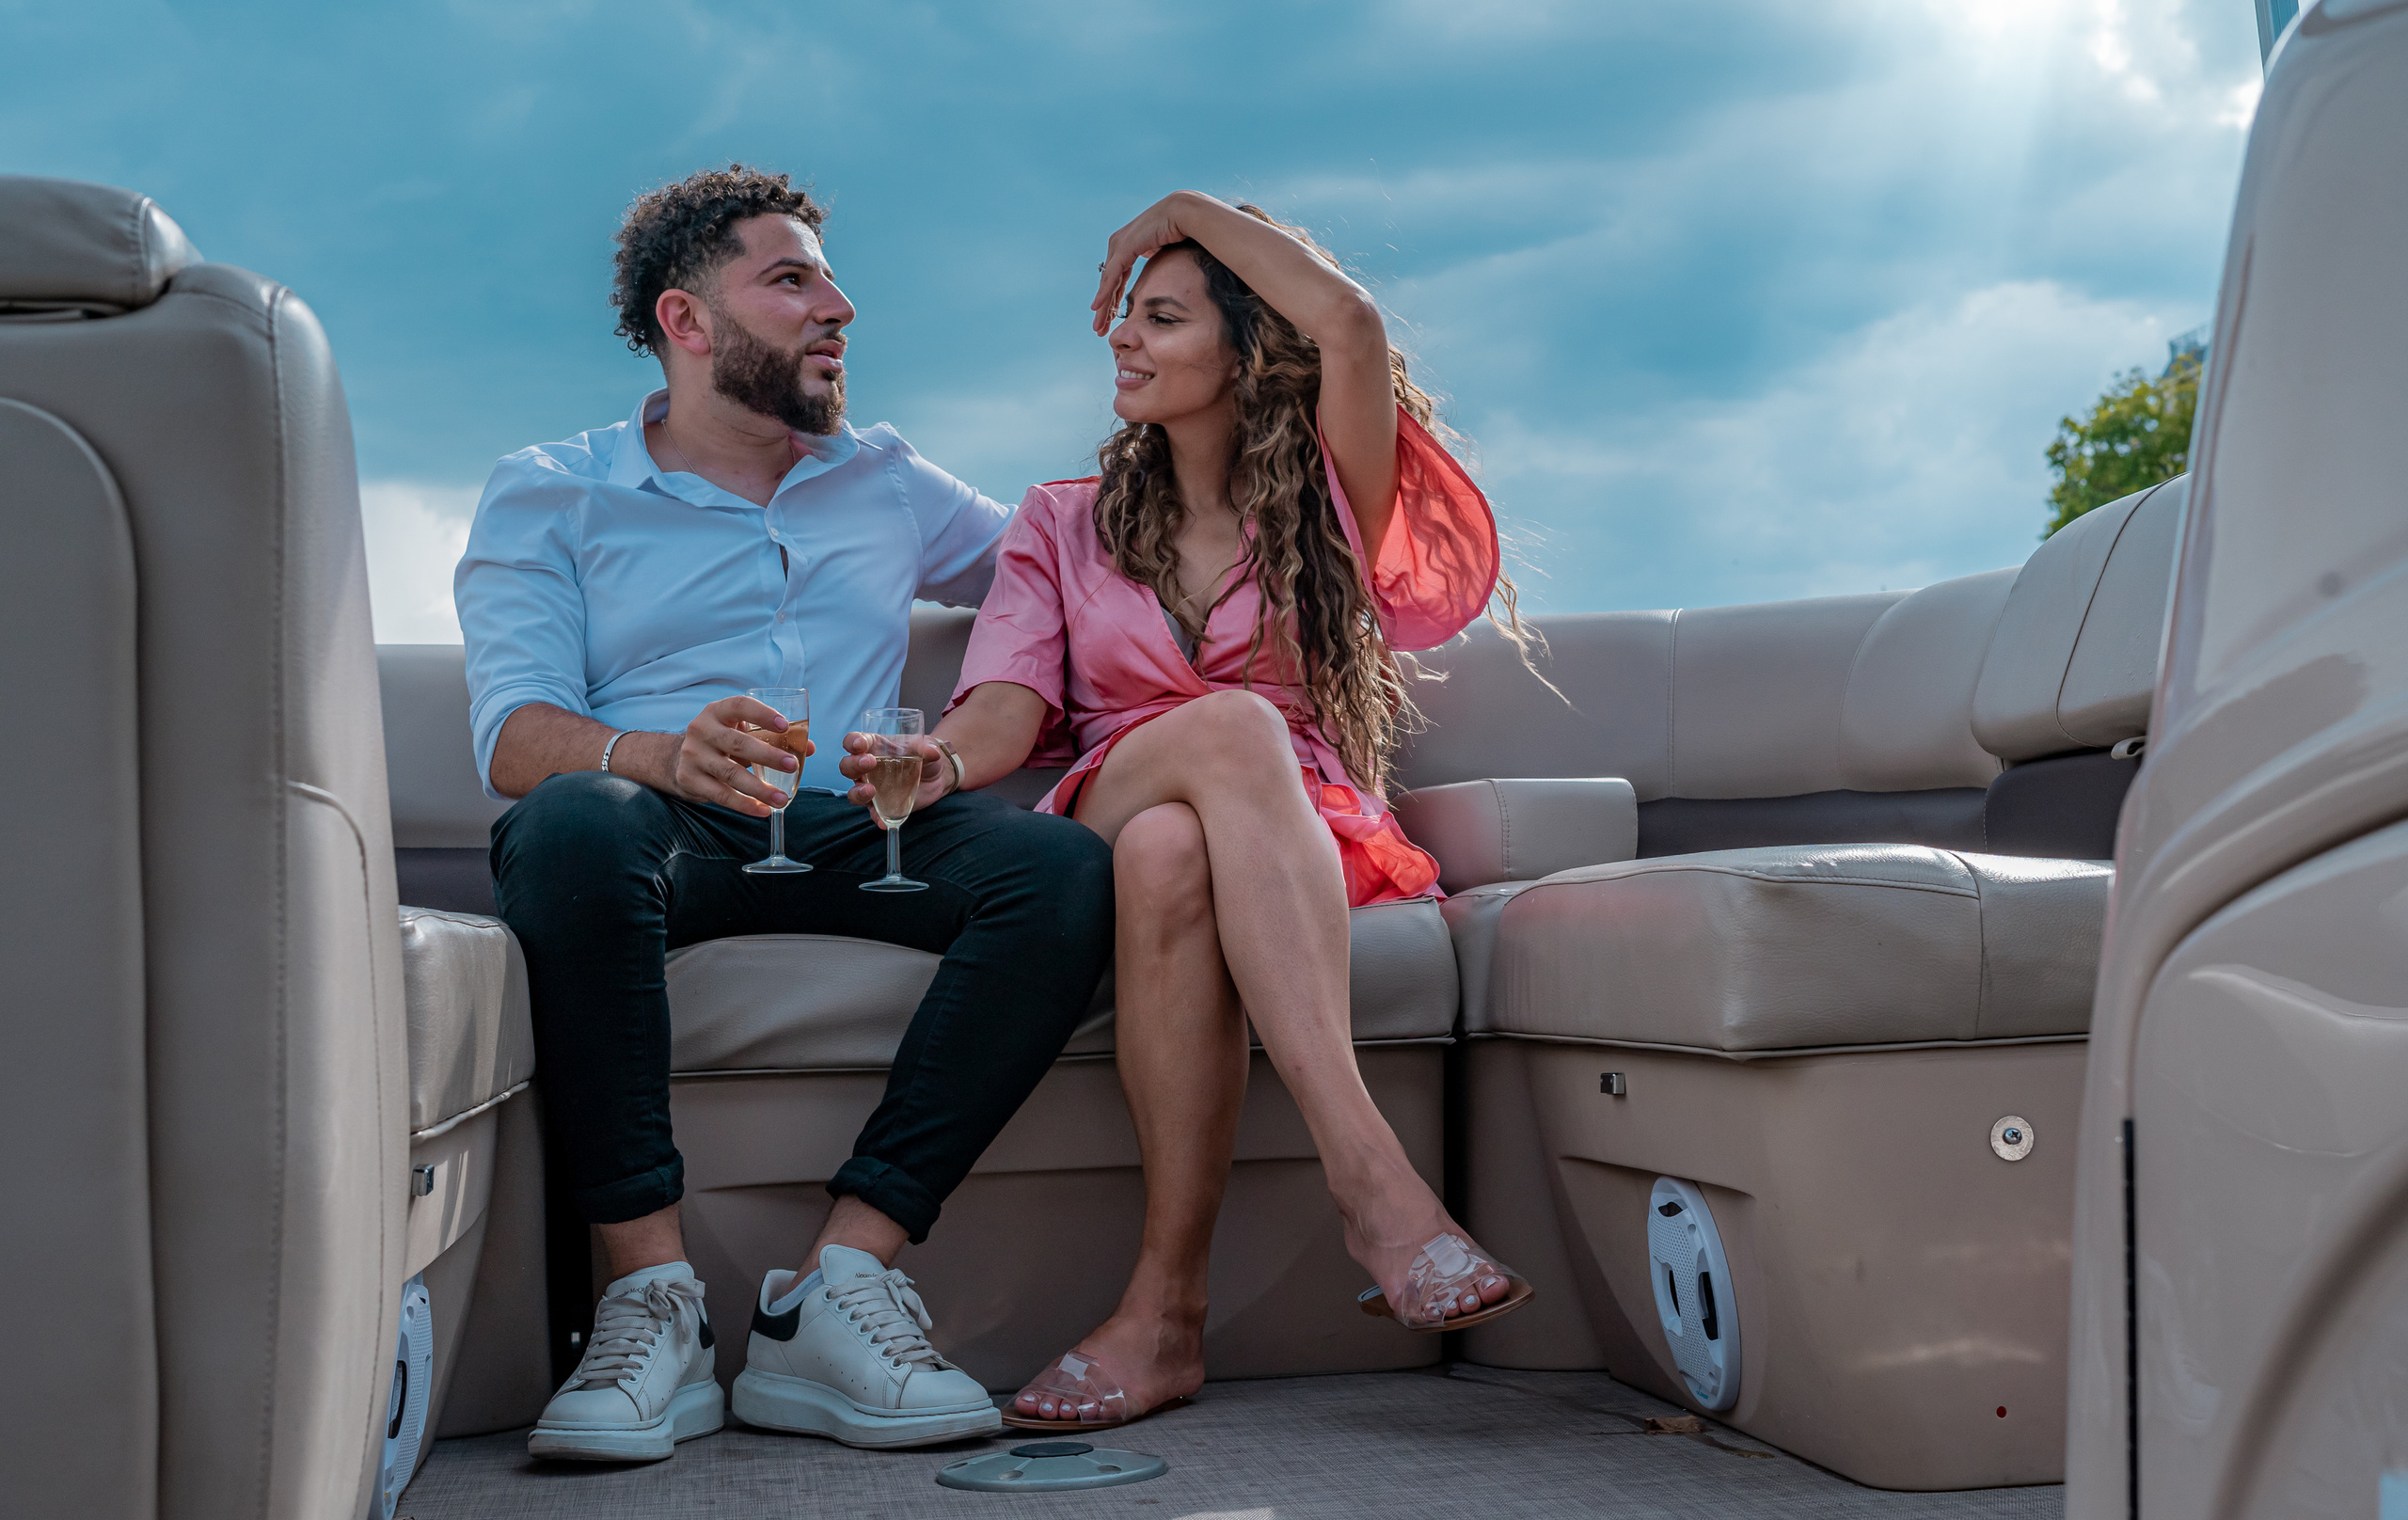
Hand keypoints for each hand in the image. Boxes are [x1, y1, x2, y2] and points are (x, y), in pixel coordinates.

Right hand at [669, 695, 811, 815]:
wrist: (677, 759)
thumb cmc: (721, 742)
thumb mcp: (741, 733)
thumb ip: (773, 738)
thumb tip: (809, 748)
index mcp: (717, 712)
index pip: (739, 706)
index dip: (762, 714)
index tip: (785, 726)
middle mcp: (701, 730)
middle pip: (737, 743)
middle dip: (768, 755)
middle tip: (793, 766)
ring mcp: (693, 755)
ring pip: (730, 773)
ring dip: (760, 788)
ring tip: (782, 798)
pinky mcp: (689, 779)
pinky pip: (721, 795)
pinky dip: (744, 804)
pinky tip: (763, 810)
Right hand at [837, 733, 951, 813]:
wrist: (935, 778)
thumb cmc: (924, 756)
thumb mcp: (926, 747)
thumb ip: (927, 747)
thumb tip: (932, 752)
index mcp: (873, 747)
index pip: (853, 741)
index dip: (852, 742)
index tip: (860, 744)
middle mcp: (866, 768)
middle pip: (847, 766)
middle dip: (854, 764)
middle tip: (869, 763)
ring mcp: (871, 788)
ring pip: (854, 792)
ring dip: (858, 792)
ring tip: (870, 791)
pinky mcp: (880, 806)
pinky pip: (874, 814)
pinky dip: (877, 818)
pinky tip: (883, 821)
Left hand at [1092, 191, 1211, 335]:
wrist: (1187, 215)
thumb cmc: (1182, 233)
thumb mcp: (1164, 254)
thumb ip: (1156, 263)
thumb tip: (1160, 276)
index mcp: (1128, 245)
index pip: (1116, 278)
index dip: (1112, 300)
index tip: (1109, 320)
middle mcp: (1119, 243)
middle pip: (1108, 282)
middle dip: (1104, 308)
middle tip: (1099, 329)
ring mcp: (1120, 244)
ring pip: (1107, 281)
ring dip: (1102, 306)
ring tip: (1098, 327)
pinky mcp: (1125, 246)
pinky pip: (1112, 275)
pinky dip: (1105, 293)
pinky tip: (1098, 308)